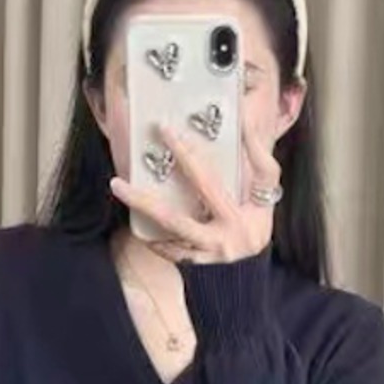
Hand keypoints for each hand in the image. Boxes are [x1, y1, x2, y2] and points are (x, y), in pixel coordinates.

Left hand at [110, 120, 281, 264]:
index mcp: (239, 215)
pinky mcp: (202, 262)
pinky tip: (141, 227)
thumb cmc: (262, 206)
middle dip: (145, 200)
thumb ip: (257, 151)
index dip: (186, 155)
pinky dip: (158, 241)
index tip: (164, 131)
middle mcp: (224, 239)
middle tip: (117, 183)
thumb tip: (242, 120)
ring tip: (122, 199)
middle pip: (176, 220)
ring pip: (169, 238)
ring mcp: (211, 254)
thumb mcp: (267, 179)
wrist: (262, 244)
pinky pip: (175, 254)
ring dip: (145, 221)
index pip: (207, 181)